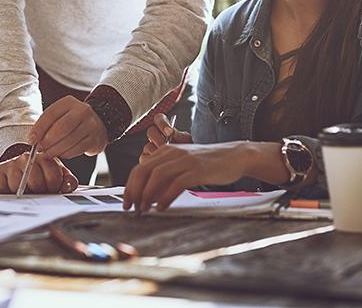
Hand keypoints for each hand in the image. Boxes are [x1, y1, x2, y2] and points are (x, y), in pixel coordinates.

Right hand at [0, 151, 78, 193]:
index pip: (52, 177)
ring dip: (24, 193)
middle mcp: (26, 158)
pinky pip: (3, 188)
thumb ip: (67, 181)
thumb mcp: (58, 174)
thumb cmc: (43, 172)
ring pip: (18, 186)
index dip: (54, 187)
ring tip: (27, 190)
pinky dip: (8, 193)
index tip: (52, 188)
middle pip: (35, 183)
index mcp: (44, 157)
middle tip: (40, 191)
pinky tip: (15, 189)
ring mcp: (12, 164)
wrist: (23, 162)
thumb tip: (68, 186)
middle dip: (40, 191)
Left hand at [30, 96, 107, 158]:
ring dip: (56, 149)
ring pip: (70, 140)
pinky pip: (78, 149)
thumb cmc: (73, 121)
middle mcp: (82, 110)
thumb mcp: (60, 115)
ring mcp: (91, 124)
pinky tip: (61, 154)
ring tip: (48, 153)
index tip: (31, 140)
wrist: (98, 123)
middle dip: (48, 141)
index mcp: (69, 102)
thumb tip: (33, 140)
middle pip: (62, 127)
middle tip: (41, 148)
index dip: (39, 128)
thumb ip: (47, 124)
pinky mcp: (95, 138)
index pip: (51, 114)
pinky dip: (66, 153)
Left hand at [123, 142, 248, 213]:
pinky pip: (176, 183)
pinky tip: (162, 207)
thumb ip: (166, 175)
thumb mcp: (182, 165)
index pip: (139, 168)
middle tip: (132, 209)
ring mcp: (185, 160)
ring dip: (147, 195)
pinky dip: (166, 197)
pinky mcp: (198, 169)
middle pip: (143, 172)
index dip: (129, 187)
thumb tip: (148, 195)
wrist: (234, 156)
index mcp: (166, 151)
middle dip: (134, 192)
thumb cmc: (207, 163)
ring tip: (144, 210)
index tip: (126, 202)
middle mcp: (172, 153)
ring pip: (157, 176)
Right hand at [141, 113, 191, 160]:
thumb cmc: (189, 153)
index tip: (170, 132)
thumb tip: (174, 134)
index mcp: (165, 129)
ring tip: (168, 158)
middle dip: (160, 139)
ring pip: (148, 146)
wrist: (189, 169)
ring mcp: (150, 148)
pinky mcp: (146, 160)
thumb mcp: (189, 143)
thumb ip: (182, 136)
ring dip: (158, 152)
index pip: (159, 119)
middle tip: (168, 147)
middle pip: (151, 131)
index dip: (162, 123)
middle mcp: (156, 137)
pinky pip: (145, 158)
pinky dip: (154, 161)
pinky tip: (162, 164)